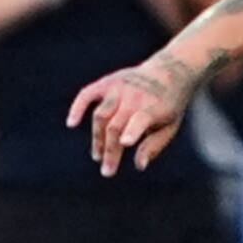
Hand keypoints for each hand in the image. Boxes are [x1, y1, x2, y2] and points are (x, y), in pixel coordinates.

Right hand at [66, 50, 193, 173]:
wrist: (171, 70)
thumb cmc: (170, 105)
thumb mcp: (170, 126)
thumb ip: (154, 146)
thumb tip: (139, 166)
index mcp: (153, 106)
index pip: (140, 119)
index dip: (132, 130)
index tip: (124, 143)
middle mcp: (134, 95)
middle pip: (115, 125)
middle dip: (109, 150)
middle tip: (107, 171)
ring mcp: (119, 87)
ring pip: (100, 115)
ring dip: (97, 138)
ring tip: (98, 156)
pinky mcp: (107, 82)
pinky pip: (87, 94)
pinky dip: (78, 107)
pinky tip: (71, 123)